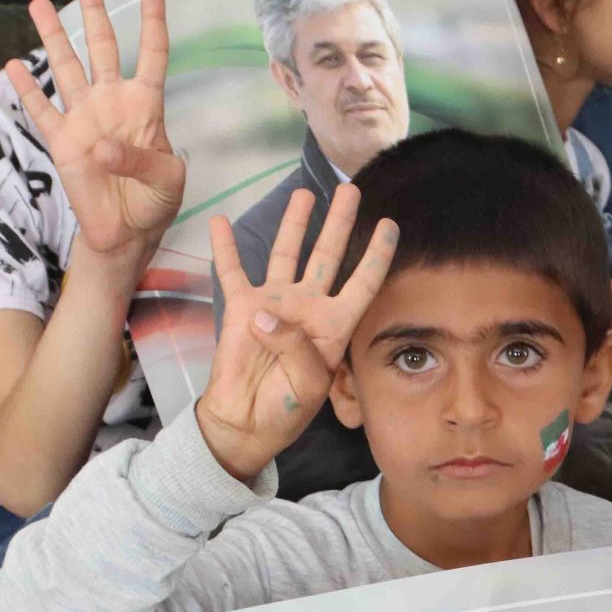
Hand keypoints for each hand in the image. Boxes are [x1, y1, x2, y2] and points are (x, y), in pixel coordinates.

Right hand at [6, 0, 183, 266]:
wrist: (126, 232)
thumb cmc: (156, 200)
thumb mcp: (168, 181)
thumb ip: (142, 160)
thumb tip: (101, 148)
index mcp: (146, 106)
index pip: (152, 54)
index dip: (153, 20)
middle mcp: (112, 103)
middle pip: (102, 46)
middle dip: (93, 11)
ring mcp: (85, 119)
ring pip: (66, 68)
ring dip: (53, 37)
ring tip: (39, 3)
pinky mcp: (62, 143)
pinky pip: (42, 111)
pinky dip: (28, 90)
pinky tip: (14, 65)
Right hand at [194, 186, 396, 480]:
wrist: (246, 422)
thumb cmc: (286, 408)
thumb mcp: (307, 384)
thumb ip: (295, 347)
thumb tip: (265, 313)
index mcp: (334, 325)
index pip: (362, 283)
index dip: (376, 255)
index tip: (390, 224)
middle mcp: (308, 306)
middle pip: (328, 255)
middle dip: (340, 222)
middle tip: (351, 190)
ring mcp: (275, 302)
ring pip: (287, 253)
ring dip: (295, 224)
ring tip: (304, 194)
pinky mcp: (241, 307)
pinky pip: (232, 271)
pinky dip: (225, 247)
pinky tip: (220, 222)